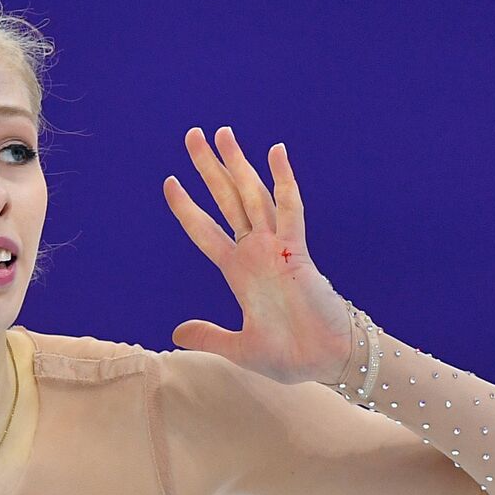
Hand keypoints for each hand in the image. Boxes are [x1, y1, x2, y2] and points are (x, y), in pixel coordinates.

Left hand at [161, 127, 351, 385]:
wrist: (325, 361)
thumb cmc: (289, 355)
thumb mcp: (237, 348)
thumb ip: (208, 336)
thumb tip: (176, 333)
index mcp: (238, 271)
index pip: (205, 231)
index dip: (187, 207)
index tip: (169, 181)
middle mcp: (254, 252)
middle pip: (226, 200)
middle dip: (209, 168)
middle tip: (193, 134)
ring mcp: (275, 249)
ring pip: (253, 196)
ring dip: (238, 164)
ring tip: (223, 133)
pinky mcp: (296, 252)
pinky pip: (289, 210)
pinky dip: (283, 181)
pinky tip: (276, 152)